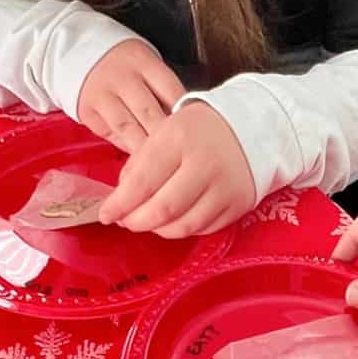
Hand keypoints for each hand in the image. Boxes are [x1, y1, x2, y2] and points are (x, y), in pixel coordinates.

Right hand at [77, 39, 185, 151]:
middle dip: (167, 137)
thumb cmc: (124, 65)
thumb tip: (185, 125)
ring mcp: (102, 94)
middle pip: (150, 113)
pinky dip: (127, 147)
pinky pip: (112, 134)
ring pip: (129, 128)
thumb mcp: (146, 66)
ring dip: (146, 148)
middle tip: (181, 155)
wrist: (76, 51)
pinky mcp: (88, 111)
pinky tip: (140, 157)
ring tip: (161, 161)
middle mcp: (122, 77)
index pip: (172, 92)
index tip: (196, 134)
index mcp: (143, 61)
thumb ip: (164, 92)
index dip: (185, 117)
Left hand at [98, 102, 256, 235]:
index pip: (143, 181)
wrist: (251, 128)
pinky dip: (183, 228)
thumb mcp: (164, 132)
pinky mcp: (238, 205)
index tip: (106, 214)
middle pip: (163, 210)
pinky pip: (203, 229)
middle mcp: (206, 164)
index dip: (120, 204)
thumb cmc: (199, 131)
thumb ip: (139, 164)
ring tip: (149, 220)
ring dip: (159, 229)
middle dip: (137, 222)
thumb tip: (121, 200)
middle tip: (126, 221)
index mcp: (180, 139)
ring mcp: (226, 188)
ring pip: (183, 226)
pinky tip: (174, 219)